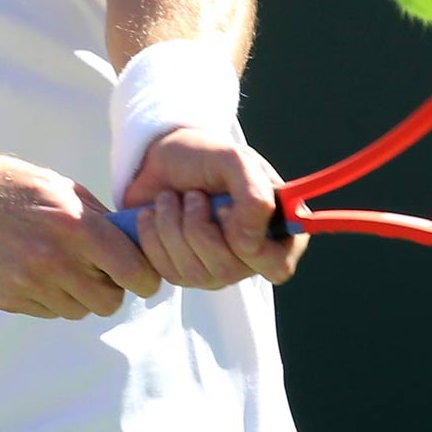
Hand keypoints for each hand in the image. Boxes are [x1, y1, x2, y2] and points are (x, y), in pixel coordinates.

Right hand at [0, 152, 161, 318]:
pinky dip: (52, 298)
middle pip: (109, 301)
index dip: (145, 276)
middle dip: (111, 287)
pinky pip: (49, 311)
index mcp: (76, 226)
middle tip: (99, 268)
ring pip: (79, 310)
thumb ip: (96, 216)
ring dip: (79, 294)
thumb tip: (130, 242)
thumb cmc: (6, 186)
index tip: (142, 273)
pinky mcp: (9, 301)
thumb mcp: (57, 186)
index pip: (134, 271)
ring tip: (62, 266)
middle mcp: (56, 261)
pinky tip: (36, 271)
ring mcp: (30, 285)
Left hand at [122, 127, 305, 287]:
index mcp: (276, 228)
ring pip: (195, 274)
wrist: (160, 160)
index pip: (277, 266)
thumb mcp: (234, 160)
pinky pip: (168, 273)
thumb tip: (250, 241)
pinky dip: (153, 237)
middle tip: (192, 195)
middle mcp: (250, 256)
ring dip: (172, 227)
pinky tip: (154, 214)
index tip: (223, 209)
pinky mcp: (183, 274)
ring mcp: (217, 270)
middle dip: (198, 227)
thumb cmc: (204, 157)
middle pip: (228, 270)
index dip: (249, 245)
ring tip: (170, 198)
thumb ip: (254, 194)